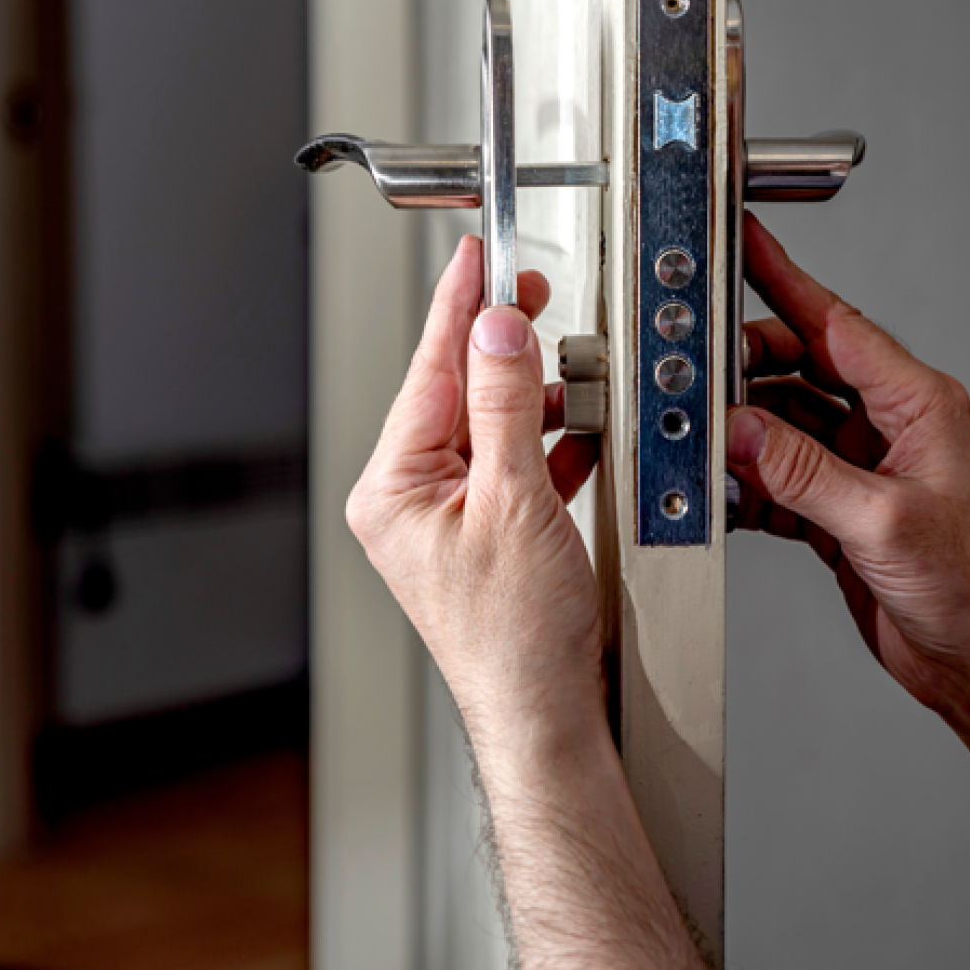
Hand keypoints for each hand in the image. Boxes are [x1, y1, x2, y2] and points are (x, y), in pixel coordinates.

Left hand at [346, 234, 601, 748]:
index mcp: (392, 488)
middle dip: (502, 348)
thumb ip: (508, 404)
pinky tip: (578, 431)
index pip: (429, 371)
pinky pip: (512, 466)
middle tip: (532, 296)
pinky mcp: (484, 536)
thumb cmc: (516, 636)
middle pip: (457, 393)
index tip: (478, 258)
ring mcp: (444, 520)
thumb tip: (498, 331)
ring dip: (534, 399)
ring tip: (570, 372)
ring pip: (490, 428)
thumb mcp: (516, 499)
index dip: (459, 308)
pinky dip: (548, 445)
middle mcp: (408, 501)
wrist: (546, 712)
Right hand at [728, 216, 969, 719]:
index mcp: (919, 404)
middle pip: (800, 369)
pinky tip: (726, 493)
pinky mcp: (844, 513)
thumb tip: (742, 428)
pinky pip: (782, 479)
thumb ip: (805, 473)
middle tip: (695, 373)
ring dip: (743, 434)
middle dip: (745, 369)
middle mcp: (891, 427)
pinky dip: (750, 485)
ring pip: (784, 426)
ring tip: (702, 438)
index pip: (837, 325)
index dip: (785, 280)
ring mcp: (865, 469)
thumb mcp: (884, 523)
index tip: (743, 243)